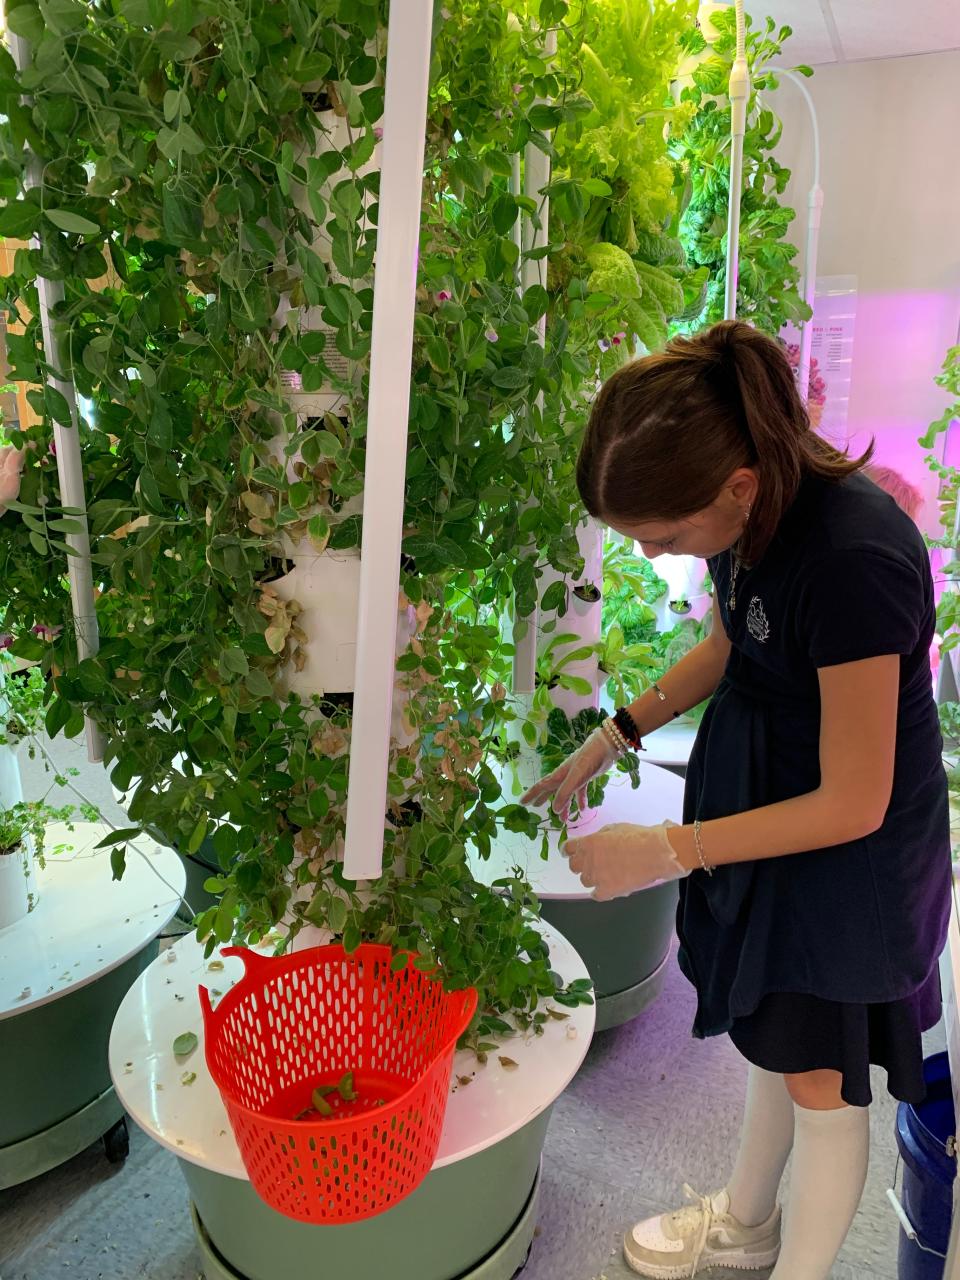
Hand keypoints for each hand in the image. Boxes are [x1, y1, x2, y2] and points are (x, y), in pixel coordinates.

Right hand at [520, 727, 618, 818]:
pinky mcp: (586, 777)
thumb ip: (564, 793)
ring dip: (564, 806)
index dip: (531, 795)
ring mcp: (575, 776)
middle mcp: (564, 776)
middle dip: (543, 798)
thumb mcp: (575, 778)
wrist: (605, 748)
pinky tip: (584, 809)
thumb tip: (554, 810)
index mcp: (559, 775)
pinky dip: (580, 800)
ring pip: (566, 794)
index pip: (541, 786)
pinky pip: (580, 791)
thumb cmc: (588, 760)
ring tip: (563, 819)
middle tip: (535, 807)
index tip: (522, 803)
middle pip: (551, 790)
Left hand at [562, 821, 686, 900]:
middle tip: (591, 863)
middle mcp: (588, 860)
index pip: (567, 848)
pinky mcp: (607, 891)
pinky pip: (595, 895)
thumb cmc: (639, 838)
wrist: (655, 852)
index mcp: (588, 843)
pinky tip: (607, 887)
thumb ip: (599, 837)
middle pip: (573, 866)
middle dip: (581, 864)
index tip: (570, 852)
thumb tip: (594, 842)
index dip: (569, 850)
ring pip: (584, 880)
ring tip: (606, 873)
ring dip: (592, 877)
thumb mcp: (614, 828)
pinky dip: (600, 891)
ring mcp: (596, 877)